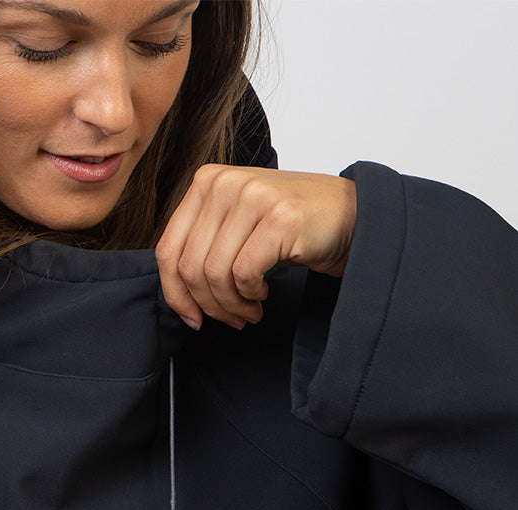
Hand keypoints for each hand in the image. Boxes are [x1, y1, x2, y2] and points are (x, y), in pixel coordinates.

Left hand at [155, 165, 356, 329]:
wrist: (350, 216)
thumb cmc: (290, 226)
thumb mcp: (234, 227)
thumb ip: (201, 246)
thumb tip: (176, 293)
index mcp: (205, 183)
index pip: (168, 249)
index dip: (174, 292)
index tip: (190, 317)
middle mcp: (225, 184)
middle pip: (190, 266)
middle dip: (207, 304)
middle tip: (229, 318)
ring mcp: (253, 197)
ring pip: (216, 273)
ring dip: (231, 304)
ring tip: (248, 311)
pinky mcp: (279, 218)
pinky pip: (244, 274)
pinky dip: (250, 294)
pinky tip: (262, 294)